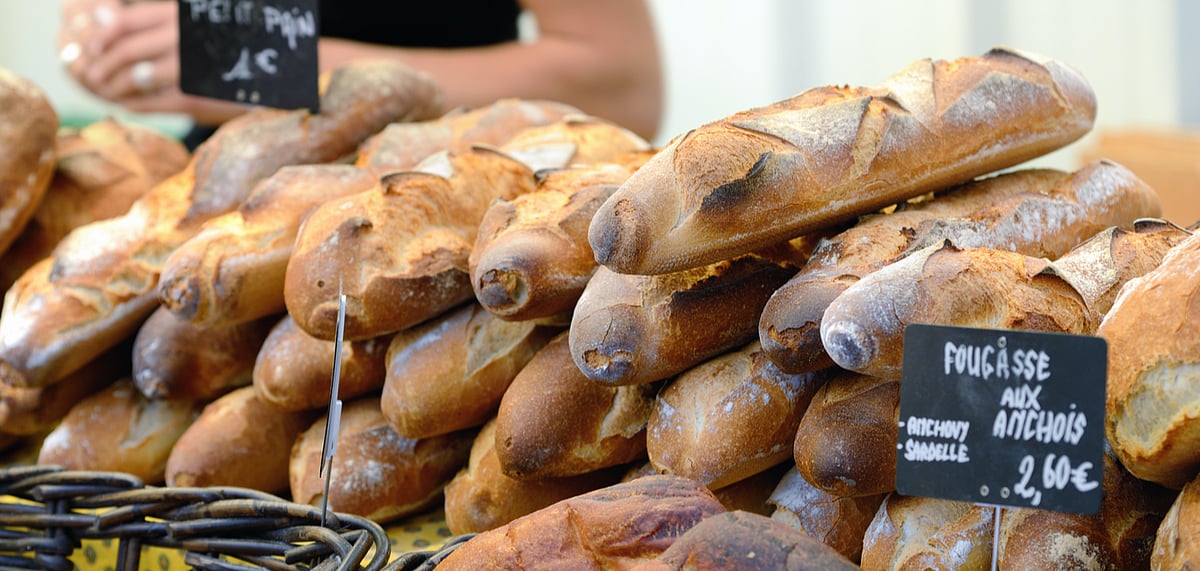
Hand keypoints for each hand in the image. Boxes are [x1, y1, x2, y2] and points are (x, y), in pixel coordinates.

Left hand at [58, 0, 247, 123]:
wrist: (265, 79)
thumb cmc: (219, 50)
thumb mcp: (189, 25)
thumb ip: (147, 20)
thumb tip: (98, 15)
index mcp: (180, 17)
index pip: (127, 22)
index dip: (102, 35)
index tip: (92, 48)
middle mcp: (183, 40)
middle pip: (127, 50)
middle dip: (102, 65)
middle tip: (92, 76)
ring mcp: (188, 71)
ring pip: (135, 78)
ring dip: (115, 86)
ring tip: (110, 91)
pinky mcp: (192, 98)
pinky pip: (150, 103)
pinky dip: (133, 104)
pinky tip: (129, 103)